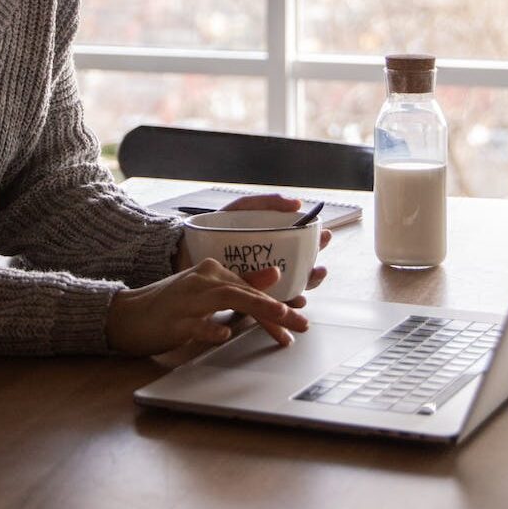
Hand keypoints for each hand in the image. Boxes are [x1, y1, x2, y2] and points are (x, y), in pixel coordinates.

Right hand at [106, 259, 308, 356]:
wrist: (127, 315)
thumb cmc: (170, 305)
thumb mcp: (207, 291)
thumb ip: (240, 283)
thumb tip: (274, 274)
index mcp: (211, 271)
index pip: (251, 288)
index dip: (276, 305)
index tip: (298, 320)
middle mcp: (202, 280)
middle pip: (245, 292)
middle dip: (277, 310)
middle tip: (301, 324)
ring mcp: (187, 299)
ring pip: (228, 300)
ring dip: (257, 311)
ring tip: (279, 321)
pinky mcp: (174, 320)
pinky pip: (195, 324)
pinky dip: (211, 328)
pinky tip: (225, 334)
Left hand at [172, 193, 332, 307]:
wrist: (182, 249)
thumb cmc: (215, 227)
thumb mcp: (242, 209)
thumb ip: (267, 203)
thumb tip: (296, 203)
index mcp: (272, 245)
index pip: (301, 246)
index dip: (317, 242)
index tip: (325, 235)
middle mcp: (269, 266)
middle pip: (300, 272)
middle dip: (314, 272)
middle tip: (319, 267)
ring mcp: (257, 284)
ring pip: (287, 291)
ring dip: (301, 291)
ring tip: (305, 289)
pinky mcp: (243, 299)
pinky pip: (264, 305)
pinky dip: (278, 305)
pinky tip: (287, 302)